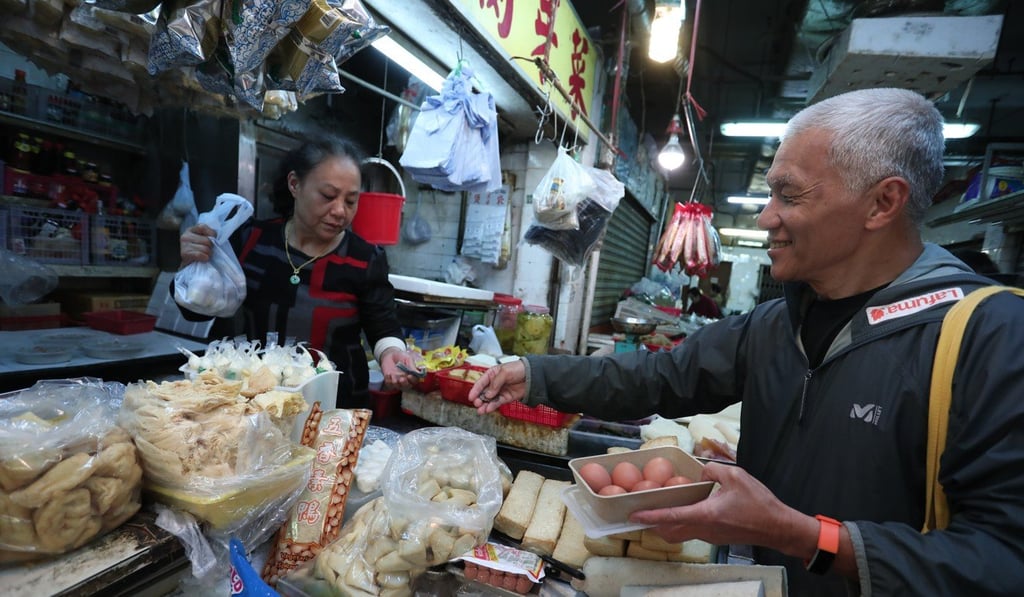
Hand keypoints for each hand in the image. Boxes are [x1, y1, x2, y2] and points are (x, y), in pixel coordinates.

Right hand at [180, 224, 215, 265]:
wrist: (190, 265)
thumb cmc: (200, 251)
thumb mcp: (204, 240)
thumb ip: (209, 236)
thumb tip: (218, 239)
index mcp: (191, 230)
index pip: (203, 227)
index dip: (212, 234)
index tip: (213, 240)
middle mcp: (186, 236)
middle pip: (207, 240)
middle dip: (211, 247)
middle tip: (208, 251)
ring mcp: (184, 245)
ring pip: (205, 248)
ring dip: (208, 254)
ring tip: (205, 255)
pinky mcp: (184, 254)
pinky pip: (200, 255)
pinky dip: (205, 258)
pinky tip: (203, 259)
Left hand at [379, 348, 421, 388]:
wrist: (390, 355)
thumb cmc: (401, 356)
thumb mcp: (407, 359)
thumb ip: (412, 365)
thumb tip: (417, 373)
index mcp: (412, 374)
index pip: (415, 380)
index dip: (413, 380)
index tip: (409, 376)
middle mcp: (405, 380)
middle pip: (407, 386)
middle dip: (404, 383)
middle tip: (401, 379)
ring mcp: (397, 381)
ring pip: (398, 387)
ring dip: (396, 383)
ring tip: (393, 375)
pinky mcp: (389, 381)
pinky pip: (389, 385)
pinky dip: (388, 380)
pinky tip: (388, 374)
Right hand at [470, 360, 525, 413]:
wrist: (532, 374)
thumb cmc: (518, 369)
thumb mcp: (505, 372)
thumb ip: (495, 383)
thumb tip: (488, 394)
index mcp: (492, 374)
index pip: (480, 383)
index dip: (475, 390)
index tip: (471, 397)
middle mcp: (494, 383)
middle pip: (484, 392)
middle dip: (479, 399)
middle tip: (477, 404)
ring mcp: (500, 391)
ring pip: (490, 399)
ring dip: (485, 405)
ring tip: (481, 410)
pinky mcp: (507, 397)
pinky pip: (498, 402)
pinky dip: (493, 406)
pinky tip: (489, 408)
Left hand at [628, 462, 817, 556]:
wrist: (777, 527)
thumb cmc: (758, 502)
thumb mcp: (736, 476)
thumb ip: (712, 470)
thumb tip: (700, 473)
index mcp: (706, 514)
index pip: (671, 517)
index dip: (650, 516)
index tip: (634, 515)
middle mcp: (704, 528)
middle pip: (670, 530)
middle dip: (653, 523)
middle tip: (641, 511)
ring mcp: (709, 536)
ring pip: (680, 533)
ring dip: (666, 525)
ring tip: (658, 509)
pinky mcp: (716, 537)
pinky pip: (691, 531)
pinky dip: (681, 523)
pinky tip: (683, 509)